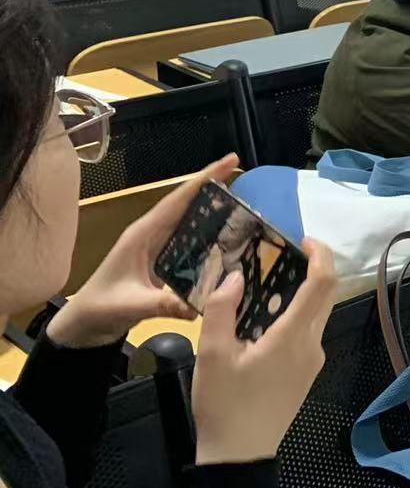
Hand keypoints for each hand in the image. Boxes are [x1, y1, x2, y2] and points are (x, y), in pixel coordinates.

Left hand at [48, 156, 240, 348]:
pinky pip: (190, 240)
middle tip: (247, 180)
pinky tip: (228, 238)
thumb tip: (199, 306)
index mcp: (142, 234)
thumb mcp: (131, 305)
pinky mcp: (162, 260)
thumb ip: (163, 304)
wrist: (84, 326)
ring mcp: (157, 247)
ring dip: (214, 211)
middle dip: (214, 188)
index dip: (204, 179)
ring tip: (245, 204)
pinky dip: (209, 234)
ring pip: (190, 221)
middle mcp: (151, 234)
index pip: (177, 200)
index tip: (230, 160)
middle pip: (187, 204)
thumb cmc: (101, 309)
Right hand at [193, 238, 337, 464]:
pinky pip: (307, 334)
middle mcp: (312, 345)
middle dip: (311, 269)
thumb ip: (222, 309)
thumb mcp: (212, 355)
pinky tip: (264, 320)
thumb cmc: (224, 404)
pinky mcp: (305, 374)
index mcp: (294, 336)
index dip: (320, 255)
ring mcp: (312, 361)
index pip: (323, 283)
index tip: (302, 240)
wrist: (239, 458)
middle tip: (280, 257)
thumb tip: (237, 275)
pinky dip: (295, 316)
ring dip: (301, 294)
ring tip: (266, 286)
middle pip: (325, 295)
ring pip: (316, 315)